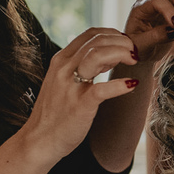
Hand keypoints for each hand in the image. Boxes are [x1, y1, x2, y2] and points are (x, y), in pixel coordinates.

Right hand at [22, 27, 140, 161]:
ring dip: (121, 53)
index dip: (113, 34)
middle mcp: (64, 68)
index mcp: (61, 60)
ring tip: (133, 60)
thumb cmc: (55, 112)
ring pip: (98, 55)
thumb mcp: (63, 80)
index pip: (90, 34)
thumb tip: (110, 54)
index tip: (125, 43)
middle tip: (134, 52)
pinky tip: (132, 84)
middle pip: (97, 41)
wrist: (39, 139)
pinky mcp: (79, 105)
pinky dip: (120, 85)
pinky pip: (102, 89)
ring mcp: (71, 86)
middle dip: (122, 42)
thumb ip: (81, 65)